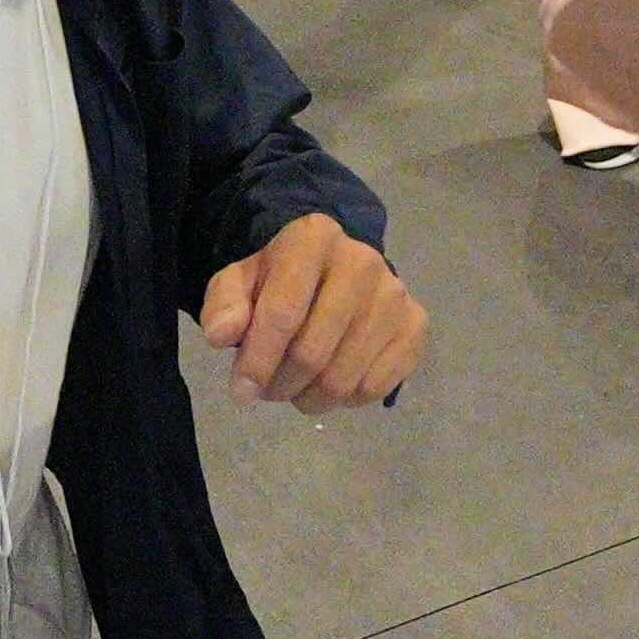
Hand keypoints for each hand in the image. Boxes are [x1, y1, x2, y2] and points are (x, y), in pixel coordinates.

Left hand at [195, 211, 423, 412]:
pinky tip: (331, 383)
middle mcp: (362, 261)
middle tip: (269, 390)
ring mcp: (395, 294)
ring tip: (296, 389)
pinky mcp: (416, 325)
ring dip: (311, 398)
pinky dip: (346, 400)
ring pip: (344, 378)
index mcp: (313, 239)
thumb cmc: (279, 279)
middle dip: (281, 384)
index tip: (241, 391)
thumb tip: (222, 335)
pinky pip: (375, 386)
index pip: (282, 314)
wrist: (333, 269)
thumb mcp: (240, 282)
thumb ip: (224, 305)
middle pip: (313, 353)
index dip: (257, 360)